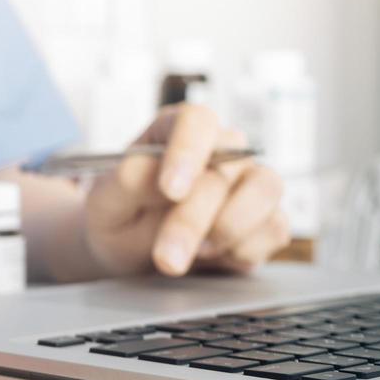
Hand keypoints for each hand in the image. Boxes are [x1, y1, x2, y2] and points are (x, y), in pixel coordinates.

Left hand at [84, 104, 291, 276]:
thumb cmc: (119, 217)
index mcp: (176, 130)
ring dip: (226, 231)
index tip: (170, 190)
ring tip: (188, 255)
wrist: (130, 254)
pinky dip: (242, 251)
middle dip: (192, 220)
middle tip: (166, 257)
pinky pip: (275, 228)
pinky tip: (210, 258)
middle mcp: (221, 150)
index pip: (196, 120)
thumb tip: (155, 173)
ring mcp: (249, 182)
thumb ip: (126, 182)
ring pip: (264, 191)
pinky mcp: (267, 218)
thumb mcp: (105, 202)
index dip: (187, 151)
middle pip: (225, 168)